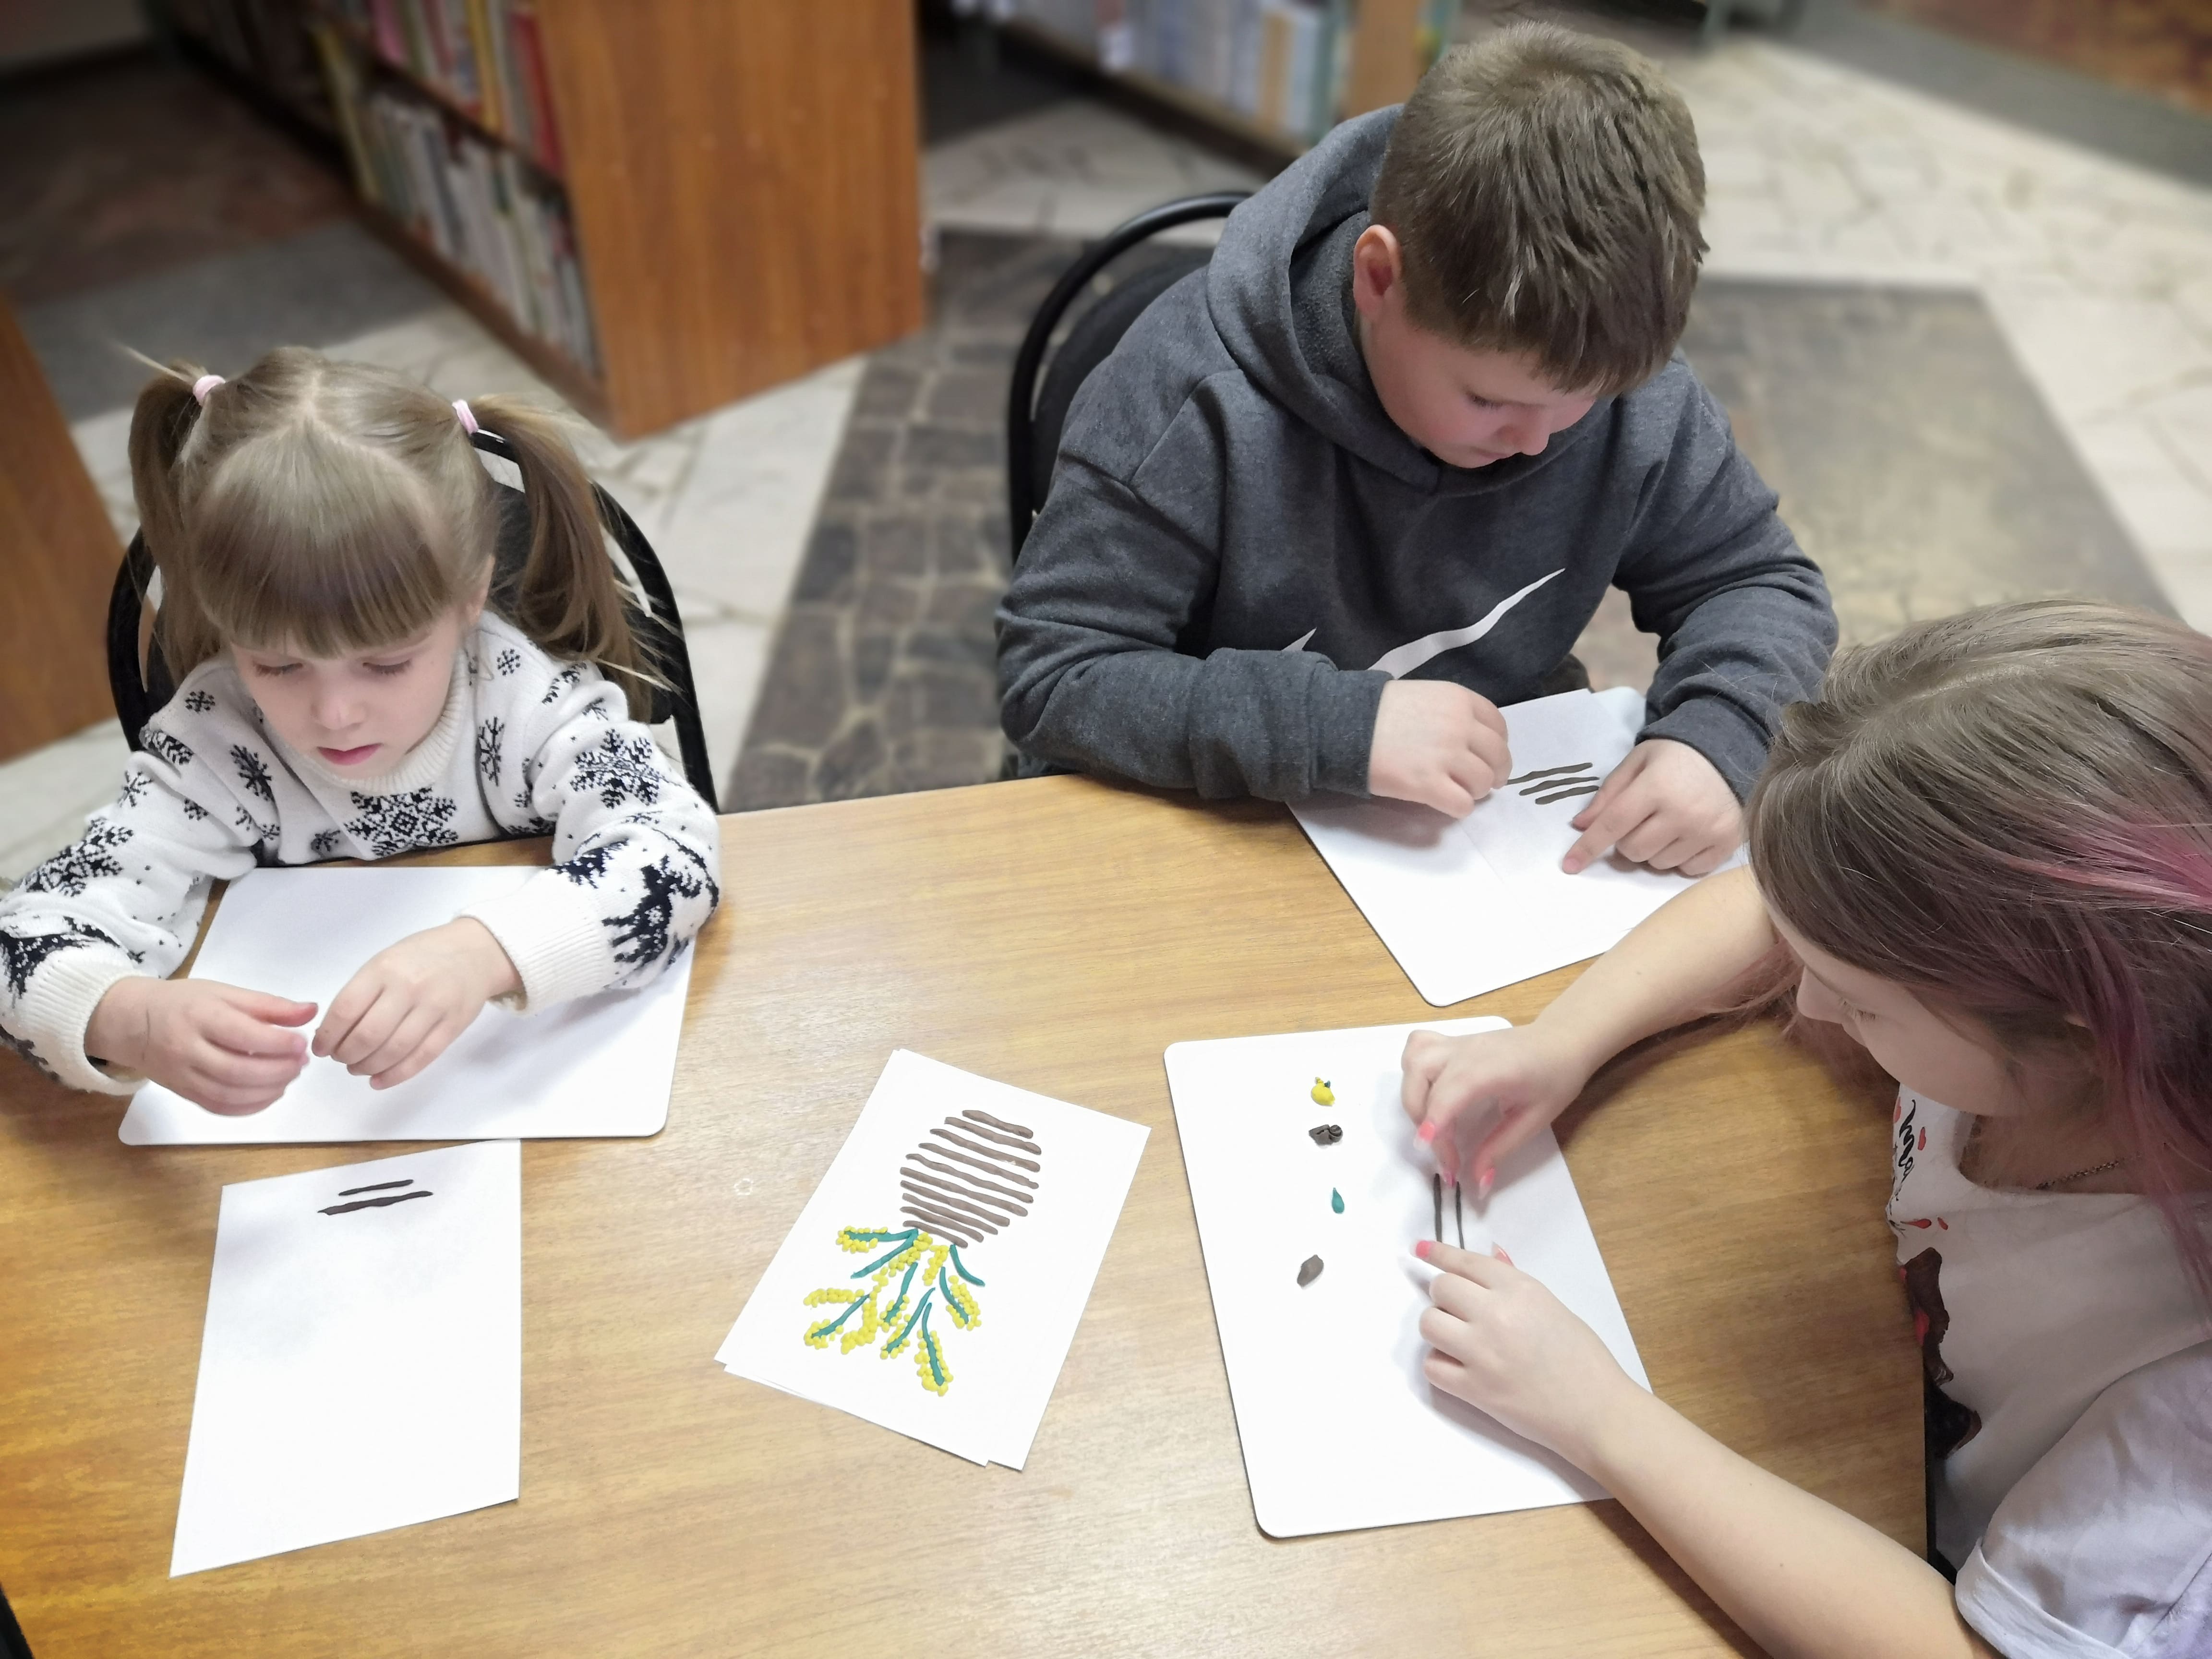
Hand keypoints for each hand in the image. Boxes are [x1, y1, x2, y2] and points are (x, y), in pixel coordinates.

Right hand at [85, 976, 315, 1113]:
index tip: (301, 1042)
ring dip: (268, 1090)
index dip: (278, 1043)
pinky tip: (271, 1093)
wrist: (135, 1023)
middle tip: (301, 1063)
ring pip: (228, 1094)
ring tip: (290, 1076)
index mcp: (199, 1016)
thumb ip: (268, 1005)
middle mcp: (187, 1049)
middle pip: (237, 1071)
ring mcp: (182, 1075)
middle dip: (277, 1071)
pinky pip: (219, 1107)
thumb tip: (310, 1011)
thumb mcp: (225, 993)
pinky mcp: (183, 1093)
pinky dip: (250, 1106)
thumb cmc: (185, 1003)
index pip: (243, 1035)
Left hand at [314, 918, 519, 1089]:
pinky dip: (395, 1075)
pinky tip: (378, 1079)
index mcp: (385, 968)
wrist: (474, 953)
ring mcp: (434, 1008)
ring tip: (358, 1067)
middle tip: (341, 1058)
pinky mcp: (452, 1027)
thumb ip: (361, 992)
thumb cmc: (422, 957)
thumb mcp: (385, 961)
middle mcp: (409, 987)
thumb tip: (332, 1033)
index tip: (321, 1048)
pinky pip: (421, 1058)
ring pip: (393, 1051)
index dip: (328, 1036)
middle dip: (346, 1055)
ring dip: (367, 1067)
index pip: (346, 1009)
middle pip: (368, 1035)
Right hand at [1368, 680, 1511, 816]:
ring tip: (1456, 791)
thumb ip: (1451, 713)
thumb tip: (1469, 741)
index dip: (1497, 746)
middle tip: (1481, 783)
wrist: (1343, 723)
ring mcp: (1446, 756)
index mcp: (1459, 700)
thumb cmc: (1377, 710)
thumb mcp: (1423, 696)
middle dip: (1494, 773)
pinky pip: (1463, 805)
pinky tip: (1445, 803)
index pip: (1499, 727)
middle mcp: (1460, 726)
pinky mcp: (1429, 784)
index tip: (1488, 757)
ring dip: (1474, 791)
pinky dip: (1458, 808)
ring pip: (1483, 783)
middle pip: (1498, 757)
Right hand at [1401, 1024, 1593, 1191]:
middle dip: (1423, 1121)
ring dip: (1413, 1096)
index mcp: (1492, 1068)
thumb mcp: (1534, 1120)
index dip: (1435, 1125)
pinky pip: (1418, 1047)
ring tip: (1434, 1124)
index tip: (1441, 1161)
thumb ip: (1500, 1149)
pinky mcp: (1452, 1042)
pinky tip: (1428, 1091)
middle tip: (1447, 1153)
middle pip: (1421, 1076)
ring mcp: (1457, 1043)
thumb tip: (1476, 1183)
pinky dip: (1413, 1071)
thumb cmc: (1555, 1078)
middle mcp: (1467, 1050)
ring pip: (1414, 1060)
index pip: (1449, 1093)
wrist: (1562, 1040)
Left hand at [1415, 1239, 1639, 1466]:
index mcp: (1520, 1289)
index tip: (1419, 1249)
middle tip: (1461, 1312)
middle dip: (1445, 1297)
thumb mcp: (1553, 1307)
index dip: (1438, 1253)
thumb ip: (1516, 1280)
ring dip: (1439, 1329)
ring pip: (1428, 1324)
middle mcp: (1495, 1314)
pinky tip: (1461, 1368)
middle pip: (1441, 1289)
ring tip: (1460, 1341)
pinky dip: (1441, 1365)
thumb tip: (1491, 1253)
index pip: (1466, 1262)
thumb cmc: (1584, 1358)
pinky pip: (1432, 1366)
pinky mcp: (1473, 1389)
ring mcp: (1481, 1352)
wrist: (1596, 1412)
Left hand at [1563, 738, 1740, 875]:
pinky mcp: (1727, 843)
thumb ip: (1608, 794)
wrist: (1730, 751)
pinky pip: (1688, 870)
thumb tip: (1580, 826)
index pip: (1613, 824)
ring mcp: (1707, 830)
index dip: (1588, 847)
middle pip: (1633, 851)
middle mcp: (1683, 812)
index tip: (1569, 866)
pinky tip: (1687, 834)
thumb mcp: (1637, 762)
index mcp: (1656, 786)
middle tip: (1640, 821)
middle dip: (1627, 841)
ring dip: (1654, 850)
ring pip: (1659, 864)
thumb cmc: (1676, 757)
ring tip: (1667, 824)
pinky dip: (1681, 858)